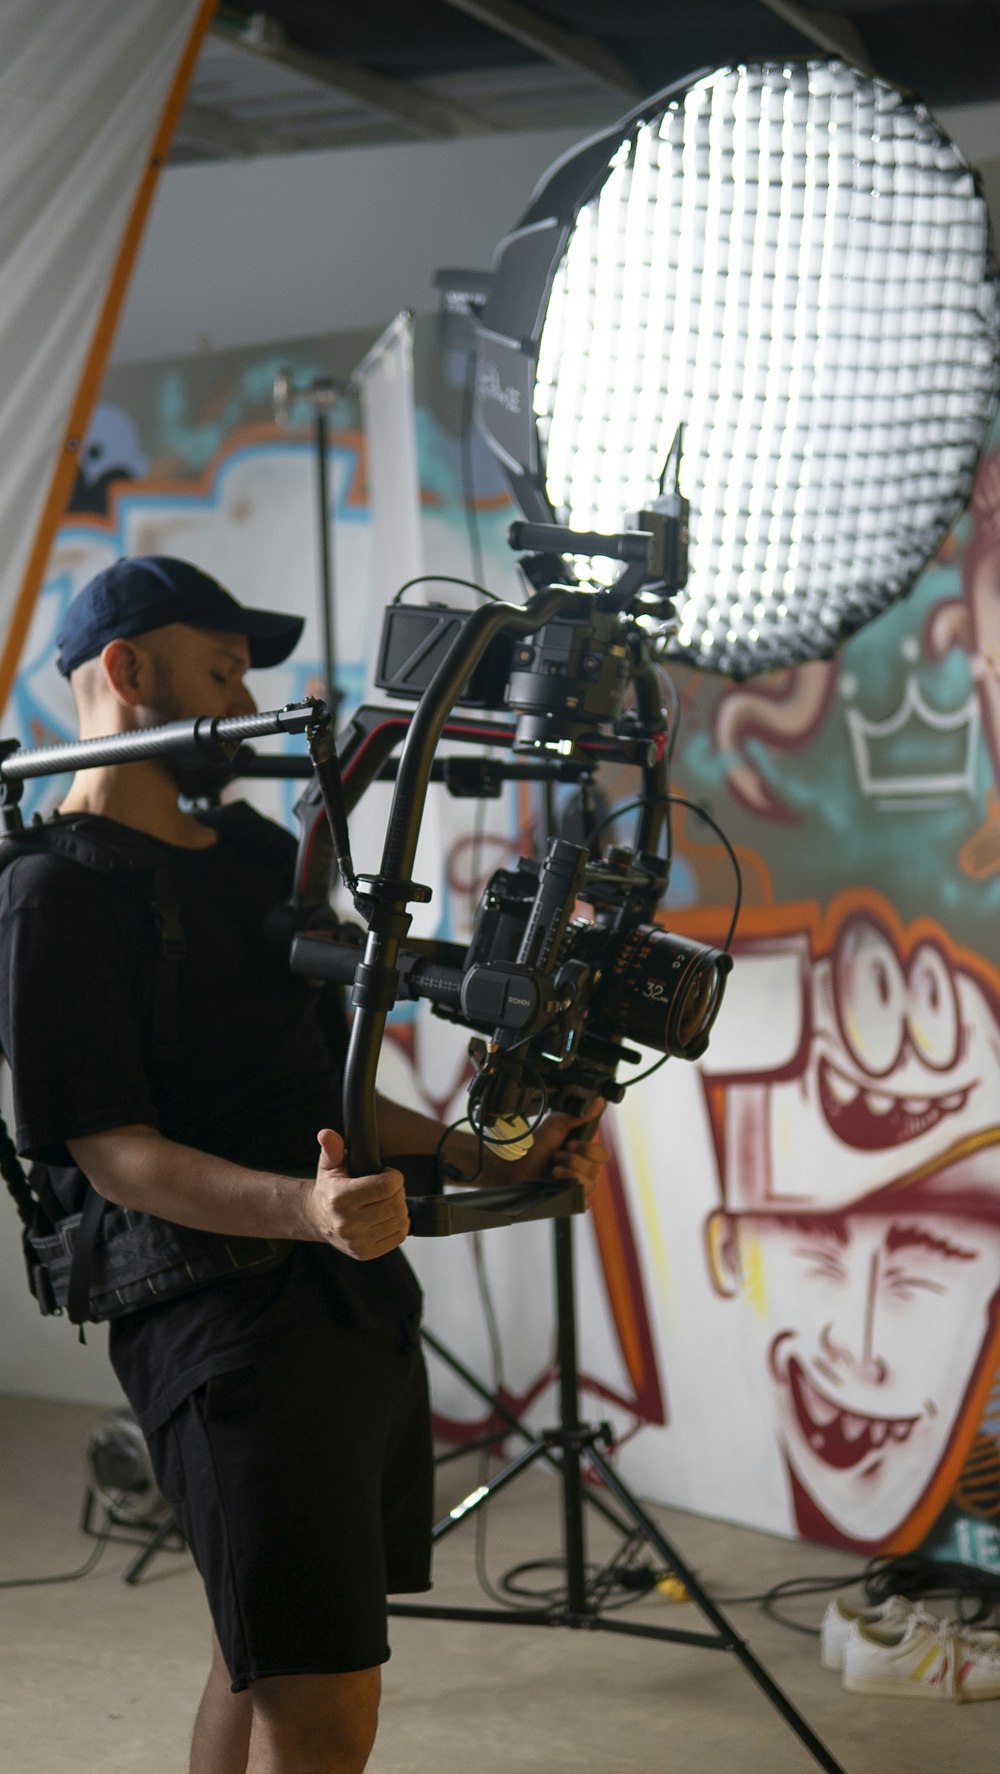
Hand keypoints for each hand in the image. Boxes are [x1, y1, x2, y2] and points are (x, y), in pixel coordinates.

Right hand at [306, 1128, 408, 1259]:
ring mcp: (358, 1241)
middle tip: (388, 1187)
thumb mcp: (329, 1165)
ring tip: (387, 1201)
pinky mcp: (366, 1253)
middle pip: (397, 1203)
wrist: (318, 1220)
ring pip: (400, 1220)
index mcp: (341, 1198)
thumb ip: (332, 1148)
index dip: (394, 1176)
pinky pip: (399, 1236)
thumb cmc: (329, 1189)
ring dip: (400, 1208)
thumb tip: (327, 1134)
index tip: (387, 1173)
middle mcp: (348, 1223)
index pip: (387, 1186)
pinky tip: (387, 1216)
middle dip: (398, 1191)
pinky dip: (399, 1224)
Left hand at [503, 1099, 608, 1203]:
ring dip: (570, 1173)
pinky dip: (571, 1187)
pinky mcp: (571, 1200)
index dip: (589, 1149)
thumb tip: (599, 1100)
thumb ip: (580, 1115)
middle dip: (575, 1161)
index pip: (602, 1154)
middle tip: (557, 1156)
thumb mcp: (557, 1125)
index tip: (569, 1144)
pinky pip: (583, 1198)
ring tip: (553, 1169)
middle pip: (597, 1169)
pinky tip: (556, 1181)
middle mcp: (583, 1169)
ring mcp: (578, 1186)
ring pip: (591, 1184)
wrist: (514, 1165)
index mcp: (583, 1152)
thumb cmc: (533, 1145)